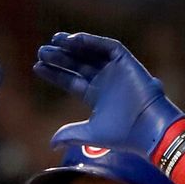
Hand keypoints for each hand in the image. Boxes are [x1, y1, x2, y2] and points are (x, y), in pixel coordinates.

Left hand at [32, 32, 183, 157]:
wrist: (147, 129)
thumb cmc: (122, 134)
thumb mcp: (90, 133)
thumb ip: (70, 134)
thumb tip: (51, 143)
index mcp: (95, 96)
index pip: (70, 81)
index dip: (54, 74)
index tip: (37, 66)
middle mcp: (104, 81)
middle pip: (77, 65)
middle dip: (59, 58)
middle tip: (41, 51)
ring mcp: (115, 71)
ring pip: (90, 53)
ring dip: (72, 46)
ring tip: (54, 40)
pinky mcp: (126, 62)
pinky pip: (107, 47)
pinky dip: (91, 41)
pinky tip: (73, 40)